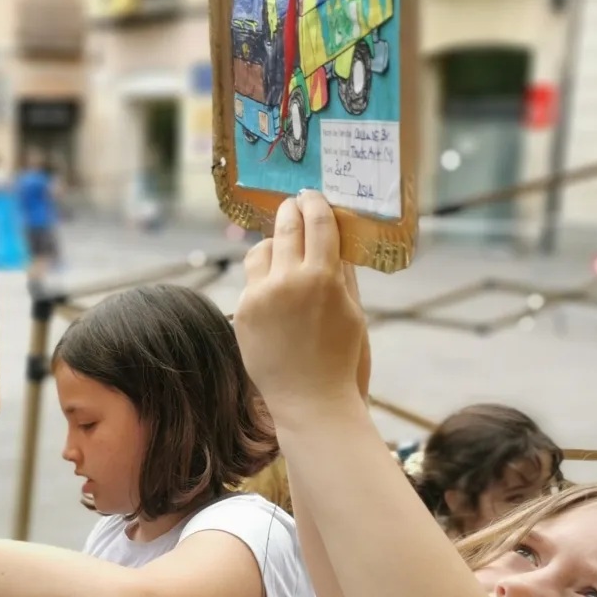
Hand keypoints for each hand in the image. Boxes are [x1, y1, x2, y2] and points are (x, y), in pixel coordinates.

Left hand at [234, 191, 365, 427]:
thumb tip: (336, 236)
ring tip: (283, 250)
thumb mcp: (354, 311)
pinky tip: (275, 290)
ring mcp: (260, 297)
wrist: (311, 401)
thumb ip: (343, 271)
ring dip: (273, 245)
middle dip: (291, 211)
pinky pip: (251, 282)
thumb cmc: (342, 358)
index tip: (312, 195)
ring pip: (260, 250)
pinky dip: (263, 279)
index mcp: (323, 277)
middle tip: (293, 205)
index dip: (315, 203)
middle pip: (286, 227)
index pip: (318, 222)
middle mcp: (288, 281)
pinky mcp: (242, 313)